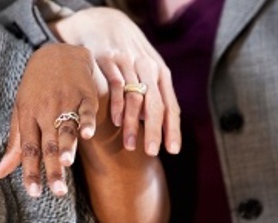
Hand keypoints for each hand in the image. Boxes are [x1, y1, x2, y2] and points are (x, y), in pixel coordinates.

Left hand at [0, 43, 97, 197]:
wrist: (57, 53)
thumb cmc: (36, 88)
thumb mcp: (21, 111)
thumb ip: (14, 144)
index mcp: (28, 115)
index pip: (28, 148)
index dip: (30, 171)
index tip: (34, 192)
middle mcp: (46, 110)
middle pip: (49, 143)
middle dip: (53, 168)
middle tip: (58, 191)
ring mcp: (66, 101)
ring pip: (66, 128)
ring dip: (67, 146)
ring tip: (66, 163)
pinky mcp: (84, 94)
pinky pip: (87, 110)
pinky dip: (87, 122)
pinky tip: (88, 135)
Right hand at [49, 7, 181, 155]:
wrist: (105, 23)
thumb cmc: (128, 55)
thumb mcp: (146, 70)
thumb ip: (153, 95)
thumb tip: (159, 127)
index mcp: (161, 73)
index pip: (171, 105)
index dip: (172, 129)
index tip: (172, 150)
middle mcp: (148, 67)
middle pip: (156, 104)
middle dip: (156, 130)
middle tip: (153, 153)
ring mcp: (128, 63)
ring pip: (136, 98)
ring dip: (134, 124)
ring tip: (131, 146)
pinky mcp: (108, 59)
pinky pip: (116, 86)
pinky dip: (118, 106)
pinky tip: (117, 123)